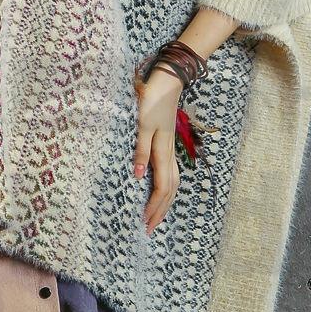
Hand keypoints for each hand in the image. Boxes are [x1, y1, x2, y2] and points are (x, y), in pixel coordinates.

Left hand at [133, 67, 182, 234]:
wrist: (167, 82)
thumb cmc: (152, 101)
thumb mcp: (142, 125)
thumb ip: (141, 150)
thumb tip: (137, 177)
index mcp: (162, 153)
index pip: (161, 188)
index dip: (153, 207)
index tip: (144, 223)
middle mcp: (169, 155)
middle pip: (169, 191)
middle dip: (160, 212)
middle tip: (149, 229)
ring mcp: (171, 151)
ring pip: (173, 184)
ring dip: (165, 203)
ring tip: (156, 217)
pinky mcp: (168, 146)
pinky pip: (171, 175)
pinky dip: (167, 189)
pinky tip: (161, 192)